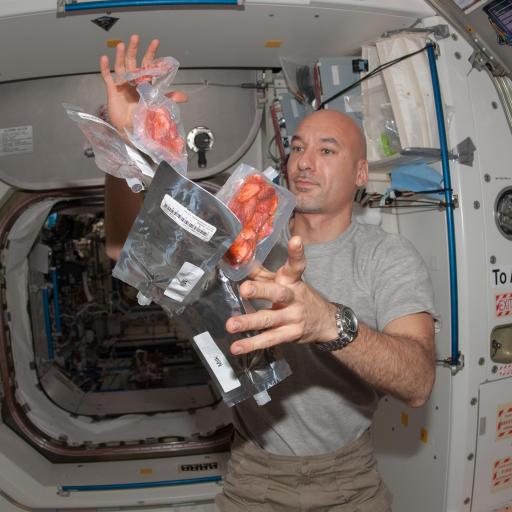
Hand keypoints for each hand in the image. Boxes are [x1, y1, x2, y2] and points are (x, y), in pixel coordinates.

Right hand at [99, 34, 186, 132]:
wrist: (132, 131)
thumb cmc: (143, 119)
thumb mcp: (159, 107)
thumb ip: (170, 99)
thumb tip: (185, 97)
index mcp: (144, 84)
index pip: (148, 65)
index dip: (151, 54)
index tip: (155, 42)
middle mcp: (133, 82)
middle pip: (133, 62)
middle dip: (135, 50)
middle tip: (137, 37)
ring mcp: (122, 85)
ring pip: (120, 66)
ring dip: (121, 56)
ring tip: (122, 45)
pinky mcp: (113, 91)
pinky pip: (107, 77)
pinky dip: (105, 68)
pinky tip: (104, 58)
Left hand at [226, 236, 337, 354]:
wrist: (326, 322)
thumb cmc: (299, 297)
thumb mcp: (286, 282)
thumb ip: (264, 274)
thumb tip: (240, 261)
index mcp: (293, 281)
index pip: (296, 265)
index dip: (296, 253)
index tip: (296, 240)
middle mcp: (294, 298)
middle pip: (278, 293)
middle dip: (261, 291)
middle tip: (244, 289)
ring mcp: (293, 317)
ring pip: (269, 319)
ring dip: (249, 322)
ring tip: (231, 325)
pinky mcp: (290, 334)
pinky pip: (269, 339)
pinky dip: (251, 344)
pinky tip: (237, 347)